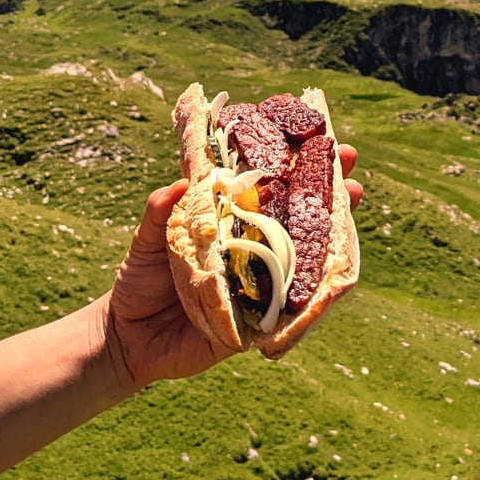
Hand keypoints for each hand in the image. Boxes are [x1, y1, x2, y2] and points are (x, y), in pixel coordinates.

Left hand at [101, 145, 361, 392]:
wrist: (128, 339)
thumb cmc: (140, 280)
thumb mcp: (149, 239)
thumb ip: (161, 212)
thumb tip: (179, 183)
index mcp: (230, 224)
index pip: (266, 190)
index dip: (290, 167)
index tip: (315, 140)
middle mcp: (252, 252)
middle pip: (297, 221)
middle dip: (327, 196)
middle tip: (350, 171)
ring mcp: (260, 286)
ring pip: (305, 260)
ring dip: (331, 235)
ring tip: (351, 202)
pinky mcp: (259, 322)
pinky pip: (293, 308)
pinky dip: (314, 292)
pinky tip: (335, 273)